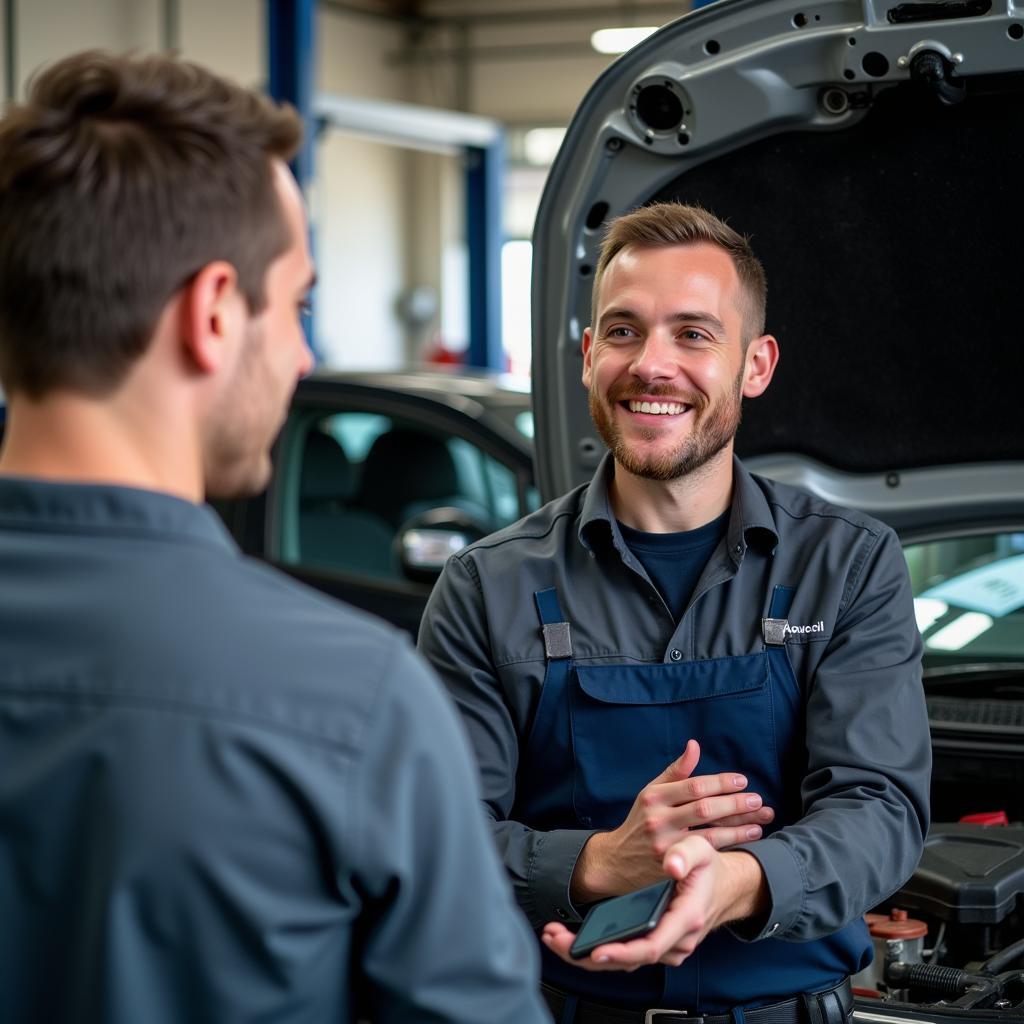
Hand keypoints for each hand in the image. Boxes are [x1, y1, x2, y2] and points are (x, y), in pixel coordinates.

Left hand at [544, 836, 767, 971]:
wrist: (724, 888)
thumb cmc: (709, 869)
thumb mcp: (702, 850)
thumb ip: (686, 853)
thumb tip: (671, 864)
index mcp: (685, 919)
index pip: (651, 946)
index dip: (622, 952)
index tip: (595, 952)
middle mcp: (675, 942)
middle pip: (629, 960)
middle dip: (588, 955)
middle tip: (555, 939)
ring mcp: (666, 948)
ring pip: (624, 961)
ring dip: (586, 954)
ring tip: (554, 936)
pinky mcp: (657, 947)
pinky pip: (627, 955)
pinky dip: (599, 950)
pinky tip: (573, 939)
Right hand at [570, 739, 773, 901]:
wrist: (618, 859)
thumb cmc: (641, 820)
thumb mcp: (651, 792)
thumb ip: (675, 771)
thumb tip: (694, 745)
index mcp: (654, 796)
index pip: (694, 786)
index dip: (721, 782)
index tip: (742, 781)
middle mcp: (658, 819)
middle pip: (705, 809)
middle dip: (735, 803)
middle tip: (758, 800)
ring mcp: (666, 844)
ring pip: (710, 834)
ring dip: (740, 826)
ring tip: (761, 819)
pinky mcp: (674, 865)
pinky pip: (708, 852)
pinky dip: (732, 843)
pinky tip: (749, 835)